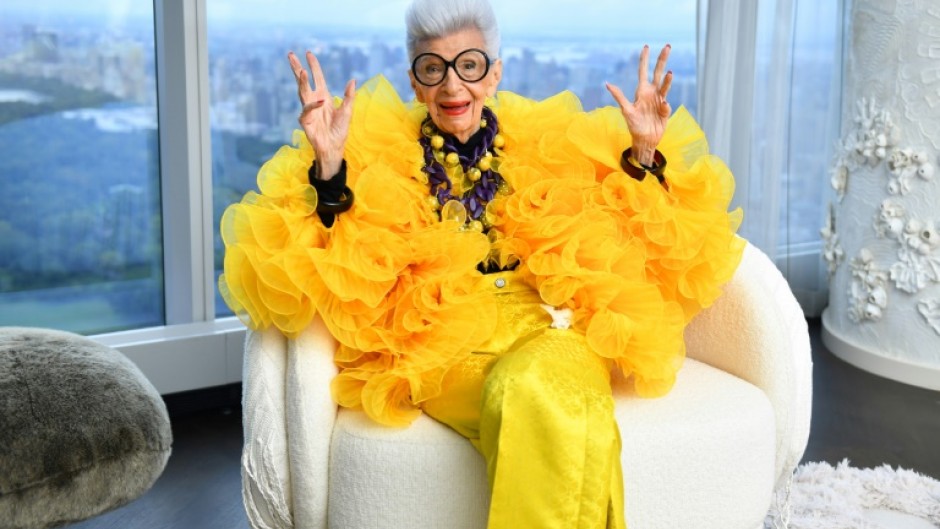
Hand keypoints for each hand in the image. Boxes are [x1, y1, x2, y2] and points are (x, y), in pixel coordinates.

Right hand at [288, 50, 355, 179]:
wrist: (334, 147)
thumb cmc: (340, 131)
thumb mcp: (347, 111)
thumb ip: (349, 96)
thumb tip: (353, 80)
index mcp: (323, 96)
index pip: (317, 77)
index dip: (313, 65)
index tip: (309, 53)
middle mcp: (314, 100)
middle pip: (303, 81)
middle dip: (297, 68)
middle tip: (291, 55)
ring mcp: (308, 110)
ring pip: (302, 92)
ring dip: (301, 82)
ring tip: (301, 71)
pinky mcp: (305, 120)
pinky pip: (308, 110)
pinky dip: (314, 105)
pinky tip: (321, 101)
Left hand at [605, 44, 672, 165]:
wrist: (644, 139)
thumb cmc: (633, 125)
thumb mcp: (626, 110)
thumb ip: (619, 96)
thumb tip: (607, 83)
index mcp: (641, 91)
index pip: (643, 71)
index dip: (644, 60)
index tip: (646, 47)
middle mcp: (652, 93)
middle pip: (657, 72)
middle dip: (662, 59)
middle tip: (668, 46)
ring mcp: (660, 100)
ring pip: (665, 84)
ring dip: (668, 79)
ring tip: (670, 73)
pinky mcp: (666, 110)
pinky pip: (666, 105)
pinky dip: (665, 105)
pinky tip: (663, 106)